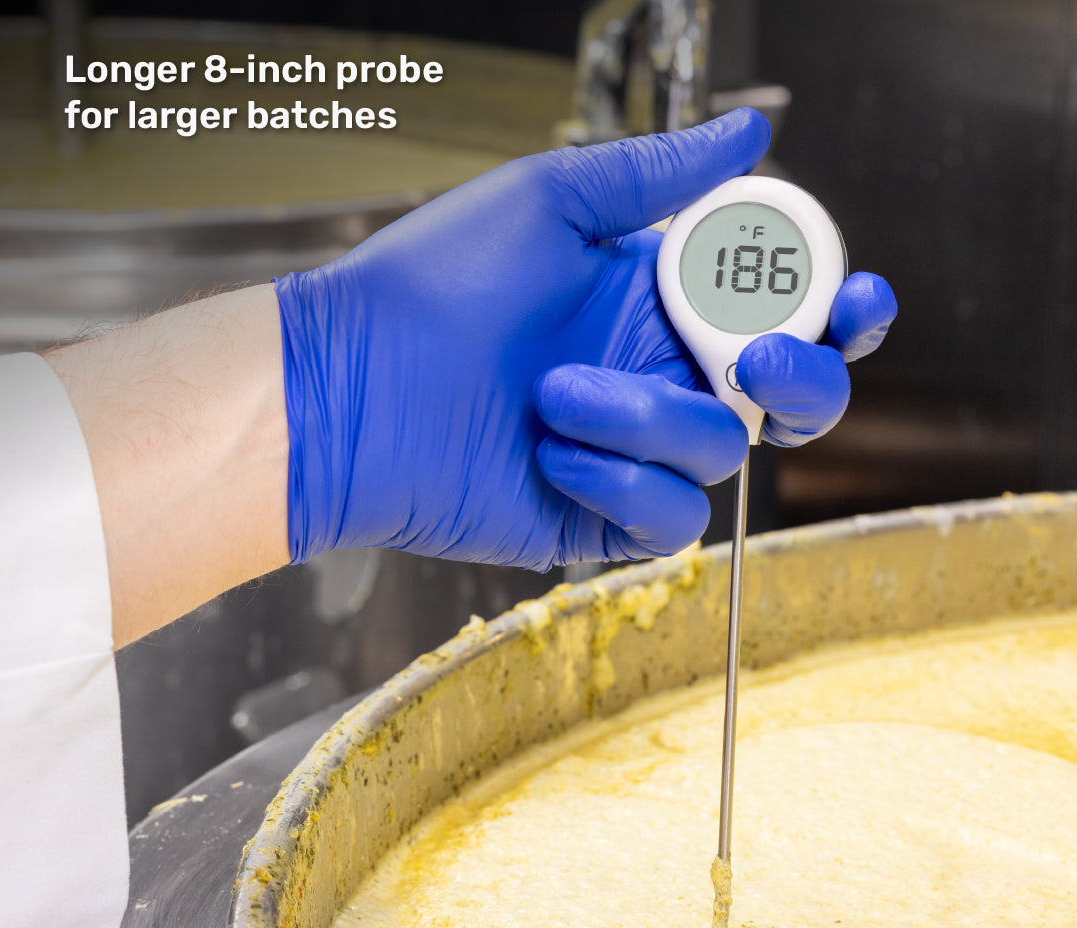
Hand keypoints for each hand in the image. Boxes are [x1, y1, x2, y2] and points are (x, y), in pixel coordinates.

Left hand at [275, 108, 895, 568]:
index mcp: (660, 301)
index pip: (780, 306)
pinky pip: (669, 518)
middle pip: (790, 396)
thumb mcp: (548, 202)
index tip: (852, 296)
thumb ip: (657, 176)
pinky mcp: (602, 515)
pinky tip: (549, 453)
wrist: (353, 389)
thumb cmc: (434, 285)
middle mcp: (660, 374)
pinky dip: (620, 482)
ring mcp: (634, 450)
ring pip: (721, 453)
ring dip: (647, 419)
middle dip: (802, 379)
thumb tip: (751, 131)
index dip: (834, 306)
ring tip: (551, 395)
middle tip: (756, 356)